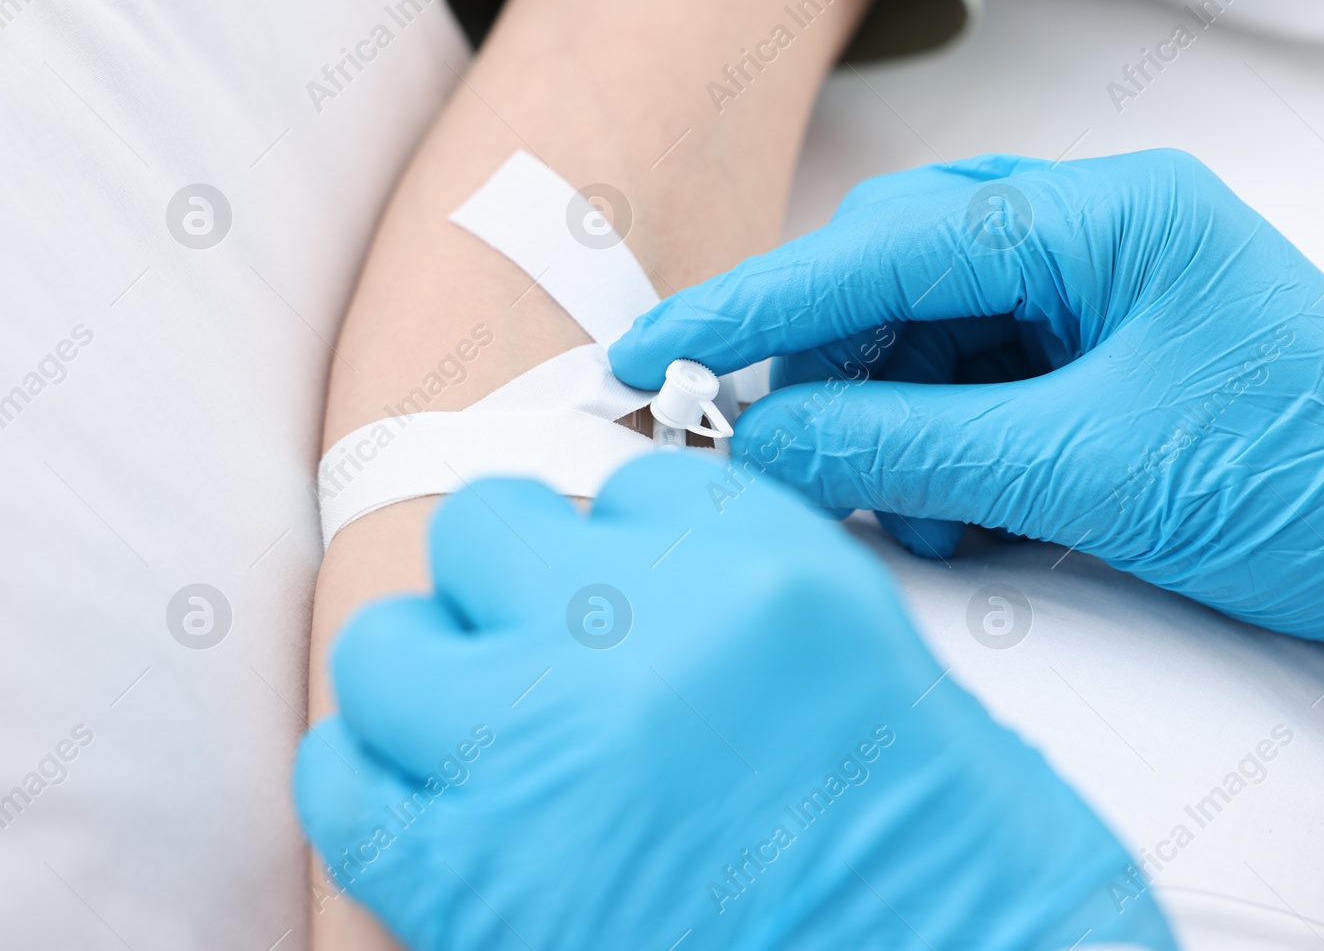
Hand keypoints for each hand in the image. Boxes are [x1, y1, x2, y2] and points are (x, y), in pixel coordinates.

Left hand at [294, 452, 1175, 950]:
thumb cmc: (923, 829)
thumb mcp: (856, 638)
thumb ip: (723, 563)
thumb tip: (610, 537)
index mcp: (751, 583)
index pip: (609, 488)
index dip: (603, 539)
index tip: (605, 578)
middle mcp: (637, 653)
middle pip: (482, 536)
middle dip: (508, 581)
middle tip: (547, 641)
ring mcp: (541, 768)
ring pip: (389, 648)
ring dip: (433, 672)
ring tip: (490, 719)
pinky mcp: (474, 891)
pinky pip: (343, 787)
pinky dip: (368, 775)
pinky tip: (427, 789)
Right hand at [610, 151, 1323, 691]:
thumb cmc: (1312, 483)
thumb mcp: (1092, 469)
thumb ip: (914, 448)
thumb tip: (770, 445)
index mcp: (1102, 218)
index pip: (887, 246)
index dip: (758, 306)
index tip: (657, 352)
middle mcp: (1088, 238)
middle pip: (894, 280)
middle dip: (824, 370)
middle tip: (757, 448)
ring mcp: (1091, 299)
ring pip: (925, 344)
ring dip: (888, 430)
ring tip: (910, 511)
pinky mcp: (1092, 364)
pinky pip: (971, 392)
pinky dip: (941, 455)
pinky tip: (958, 511)